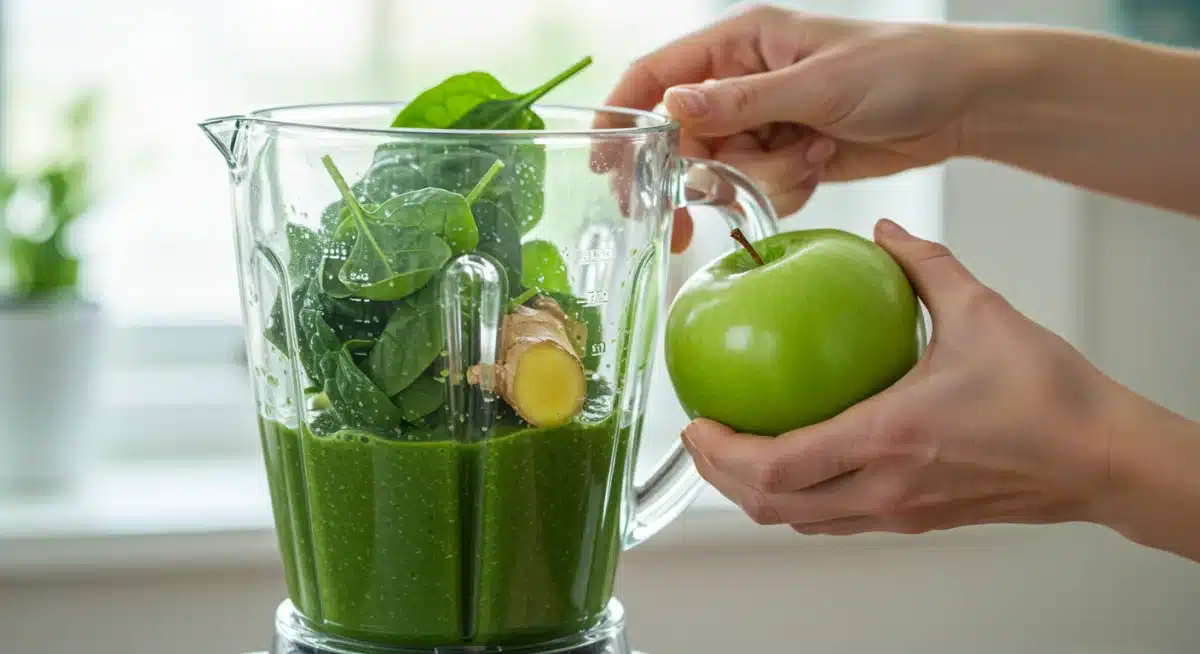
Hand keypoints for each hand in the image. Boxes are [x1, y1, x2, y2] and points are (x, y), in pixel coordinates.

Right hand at [601, 5, 988, 250]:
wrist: (962, 104)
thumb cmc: (902, 69)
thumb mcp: (819, 83)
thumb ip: (742, 101)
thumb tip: (673, 108)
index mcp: (742, 43)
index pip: (658, 75)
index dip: (625, 115)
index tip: (607, 162)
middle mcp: (744, 82)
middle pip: (684, 137)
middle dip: (703, 169)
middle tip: (702, 203)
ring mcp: (765, 121)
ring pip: (722, 170)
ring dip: (762, 178)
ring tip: (812, 154)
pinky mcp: (786, 156)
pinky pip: (757, 188)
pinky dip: (784, 189)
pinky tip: (821, 164)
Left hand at [680, 218, 1119, 535]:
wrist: (1100, 458)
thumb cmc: (1049, 397)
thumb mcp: (980, 312)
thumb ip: (922, 265)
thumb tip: (884, 231)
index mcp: (890, 437)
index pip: (780, 463)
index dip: (723, 451)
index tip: (697, 419)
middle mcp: (884, 487)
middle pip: (773, 505)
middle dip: (720, 477)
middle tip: (700, 436)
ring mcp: (897, 512)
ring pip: (799, 520)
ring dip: (754, 492)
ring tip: (732, 452)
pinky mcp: (912, 520)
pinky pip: (832, 519)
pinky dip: (796, 497)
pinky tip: (794, 460)